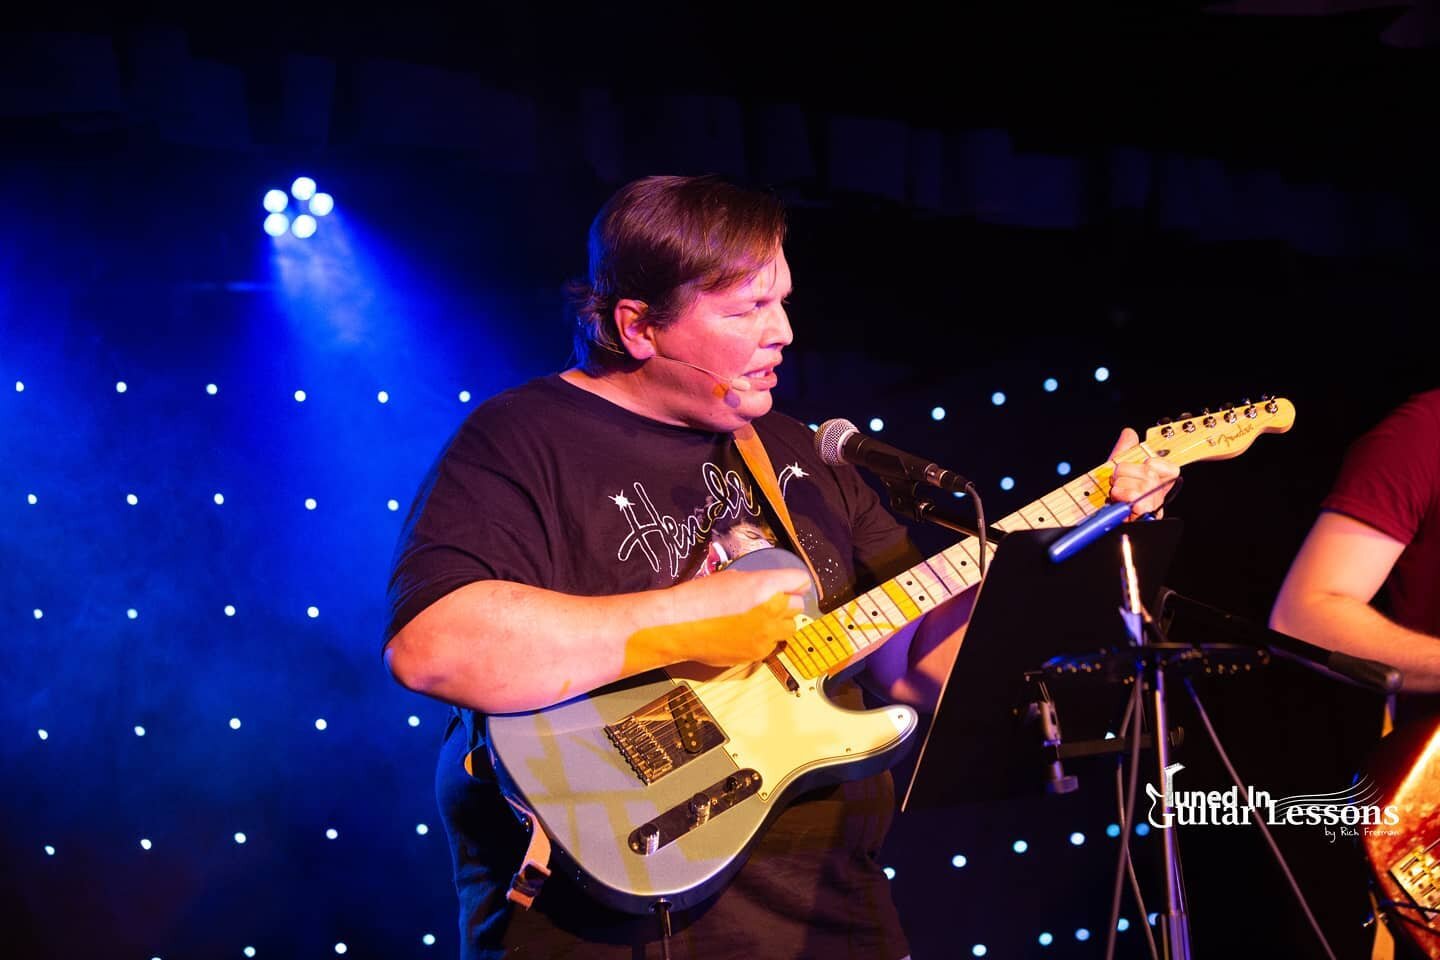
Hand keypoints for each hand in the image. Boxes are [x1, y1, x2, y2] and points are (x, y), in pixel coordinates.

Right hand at [659, 567, 812, 666]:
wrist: (679, 625)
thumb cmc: (699, 597)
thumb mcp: (733, 578)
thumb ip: (761, 583)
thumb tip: (776, 588)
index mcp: (765, 587)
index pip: (801, 581)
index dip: (793, 582)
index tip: (789, 585)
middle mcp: (771, 612)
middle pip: (798, 606)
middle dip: (787, 603)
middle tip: (771, 602)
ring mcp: (765, 636)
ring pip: (789, 629)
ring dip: (779, 623)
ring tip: (759, 620)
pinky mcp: (757, 654)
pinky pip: (771, 645)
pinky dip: (764, 640)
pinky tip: (744, 634)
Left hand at [1108, 427, 1179, 517]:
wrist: (1096, 521)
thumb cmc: (1109, 497)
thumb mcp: (1116, 471)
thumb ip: (1124, 451)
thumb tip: (1129, 433)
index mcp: (1157, 485)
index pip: (1172, 469)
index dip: (1154, 464)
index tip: (1141, 467)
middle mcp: (1159, 498)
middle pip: (1151, 472)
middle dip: (1125, 473)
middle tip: (1117, 482)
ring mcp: (1153, 509)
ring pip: (1143, 484)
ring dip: (1120, 486)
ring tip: (1116, 494)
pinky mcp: (1144, 517)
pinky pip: (1135, 496)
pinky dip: (1120, 496)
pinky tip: (1117, 502)